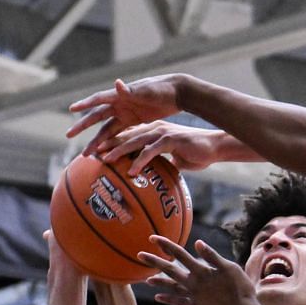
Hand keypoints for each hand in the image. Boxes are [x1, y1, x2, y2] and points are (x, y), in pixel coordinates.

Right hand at [67, 75, 188, 148]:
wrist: (177, 93)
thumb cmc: (162, 89)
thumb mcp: (147, 90)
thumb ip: (131, 90)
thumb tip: (116, 83)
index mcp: (120, 95)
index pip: (98, 99)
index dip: (84, 104)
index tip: (71, 109)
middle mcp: (120, 104)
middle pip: (97, 117)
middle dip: (83, 126)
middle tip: (68, 135)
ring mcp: (126, 113)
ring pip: (107, 129)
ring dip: (97, 141)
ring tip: (86, 154)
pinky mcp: (135, 121)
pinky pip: (120, 134)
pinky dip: (112, 143)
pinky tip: (104, 153)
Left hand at [96, 119, 228, 174]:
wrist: (214, 148)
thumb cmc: (195, 154)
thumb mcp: (174, 159)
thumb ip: (162, 163)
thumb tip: (154, 175)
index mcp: (152, 132)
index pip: (127, 135)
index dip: (111, 141)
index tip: (96, 150)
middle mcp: (153, 129)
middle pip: (126, 135)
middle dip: (107, 143)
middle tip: (91, 152)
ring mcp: (161, 133)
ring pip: (135, 141)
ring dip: (119, 150)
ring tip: (106, 159)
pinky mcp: (171, 140)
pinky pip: (152, 151)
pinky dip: (141, 160)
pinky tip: (132, 171)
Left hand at [140, 236, 261, 304]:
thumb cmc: (241, 289)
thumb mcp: (230, 268)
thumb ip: (212, 256)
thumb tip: (197, 242)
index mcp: (201, 271)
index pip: (180, 254)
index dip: (166, 245)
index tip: (152, 238)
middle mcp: (194, 284)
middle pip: (170, 270)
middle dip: (155, 262)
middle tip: (140, 255)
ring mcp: (194, 297)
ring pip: (172, 288)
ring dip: (159, 282)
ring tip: (146, 280)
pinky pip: (179, 303)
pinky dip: (169, 300)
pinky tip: (158, 297)